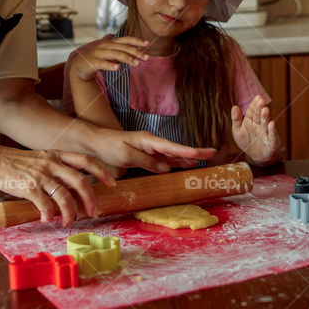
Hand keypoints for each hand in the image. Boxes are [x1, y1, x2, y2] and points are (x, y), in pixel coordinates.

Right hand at [0, 147, 115, 226]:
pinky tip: (48, 219)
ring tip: (70, 222)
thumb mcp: (42, 158)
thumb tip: (74, 187)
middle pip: (80, 181)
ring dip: (71, 213)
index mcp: (58, 155)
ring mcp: (41, 176)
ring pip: (65, 196)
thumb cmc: (18, 163)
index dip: (102, 172)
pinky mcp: (29, 188)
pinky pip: (45, 205)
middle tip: (94, 212)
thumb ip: (58, 168)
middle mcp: (52, 164)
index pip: (86, 161)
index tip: (112, 184)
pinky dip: (50, 215)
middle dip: (91, 200)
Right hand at [69, 36, 149, 81]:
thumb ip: (122, 53)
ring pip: (115, 54)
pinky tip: (117, 68)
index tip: (148, 43)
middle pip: (123, 48)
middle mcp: (106, 46)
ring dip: (127, 59)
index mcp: (111, 43)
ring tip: (137, 64)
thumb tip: (137, 54)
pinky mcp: (92, 62)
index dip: (137, 40)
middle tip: (147, 58)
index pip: (126, 40)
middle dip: (136, 52)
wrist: (79, 66)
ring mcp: (99, 53)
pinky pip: (102, 64)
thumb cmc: (98, 59)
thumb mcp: (111, 54)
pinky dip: (110, 66)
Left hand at [90, 127, 216, 172]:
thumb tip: (167, 168)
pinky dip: (175, 163)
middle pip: (177, 150)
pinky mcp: (146, 157)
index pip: (173, 147)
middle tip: (212, 153)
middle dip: (194, 152)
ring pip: (172, 156)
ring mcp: (150, 150)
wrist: (96, 144)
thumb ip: (147, 161)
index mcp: (149, 140)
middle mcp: (152, 144)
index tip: (205, 152)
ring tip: (202, 161)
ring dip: (186, 158)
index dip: (190, 150)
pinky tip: (183, 166)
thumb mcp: (127, 155)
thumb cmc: (110, 146)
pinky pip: (163, 161)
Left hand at [231, 95, 279, 164]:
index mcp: (251, 121)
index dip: (253, 105)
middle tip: (260, 100)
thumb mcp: (238, 131)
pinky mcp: (272, 141)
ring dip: (265, 117)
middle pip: (259, 115)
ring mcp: (266, 132)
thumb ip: (236, 119)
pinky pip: (272, 135)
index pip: (252, 111)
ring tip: (265, 110)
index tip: (256, 97)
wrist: (257, 156)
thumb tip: (234, 106)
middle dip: (259, 108)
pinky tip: (271, 124)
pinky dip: (272, 130)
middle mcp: (259, 125)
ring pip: (265, 123)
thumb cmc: (247, 142)